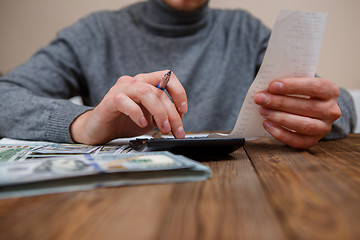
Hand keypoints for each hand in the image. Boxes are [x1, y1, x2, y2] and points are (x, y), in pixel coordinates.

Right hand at [70, 70, 187, 144]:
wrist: (99, 130)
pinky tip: (142, 124)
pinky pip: (125, 102)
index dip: (179, 92)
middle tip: (176, 131)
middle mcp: (134, 82)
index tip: (183, 110)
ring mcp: (121, 89)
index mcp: (145, 83)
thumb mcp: (150, 118)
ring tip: (163, 128)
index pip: (167, 76)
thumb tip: (179, 118)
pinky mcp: (109, 101)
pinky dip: (137, 113)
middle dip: (172, 113)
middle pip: (159, 90)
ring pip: (146, 92)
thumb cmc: (124, 122)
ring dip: (159, 112)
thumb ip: (163, 114)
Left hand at [254, 77, 340, 148]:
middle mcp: (331, 110)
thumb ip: (285, 85)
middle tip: (261, 99)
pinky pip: (297, 140)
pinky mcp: (313, 141)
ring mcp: (324, 128)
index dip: (293, 86)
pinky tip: (267, 124)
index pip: (314, 86)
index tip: (272, 86)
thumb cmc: (297, 93)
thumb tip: (266, 90)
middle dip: (280, 102)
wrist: (305, 109)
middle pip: (306, 107)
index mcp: (330, 91)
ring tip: (263, 111)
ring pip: (304, 125)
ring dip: (280, 118)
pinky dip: (280, 133)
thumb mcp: (296, 84)